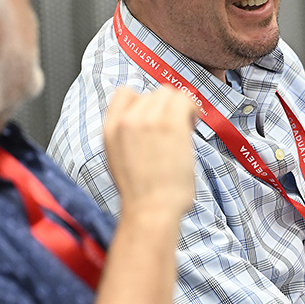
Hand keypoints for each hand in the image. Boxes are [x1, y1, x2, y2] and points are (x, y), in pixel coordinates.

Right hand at [102, 86, 198, 222]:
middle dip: (166, 107)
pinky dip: (193, 108)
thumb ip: (127, 135)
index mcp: (110, 129)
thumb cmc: (142, 194)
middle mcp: (127, 120)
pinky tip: (194, 124)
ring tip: (185, 127)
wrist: (150, 210)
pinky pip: (185, 100)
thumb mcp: (119, 159)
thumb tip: (146, 123)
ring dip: (180, 108)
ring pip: (170, 93)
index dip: (144, 101)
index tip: (156, 115)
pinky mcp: (170, 124)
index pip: (125, 93)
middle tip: (176, 127)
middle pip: (153, 93)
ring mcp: (148, 120)